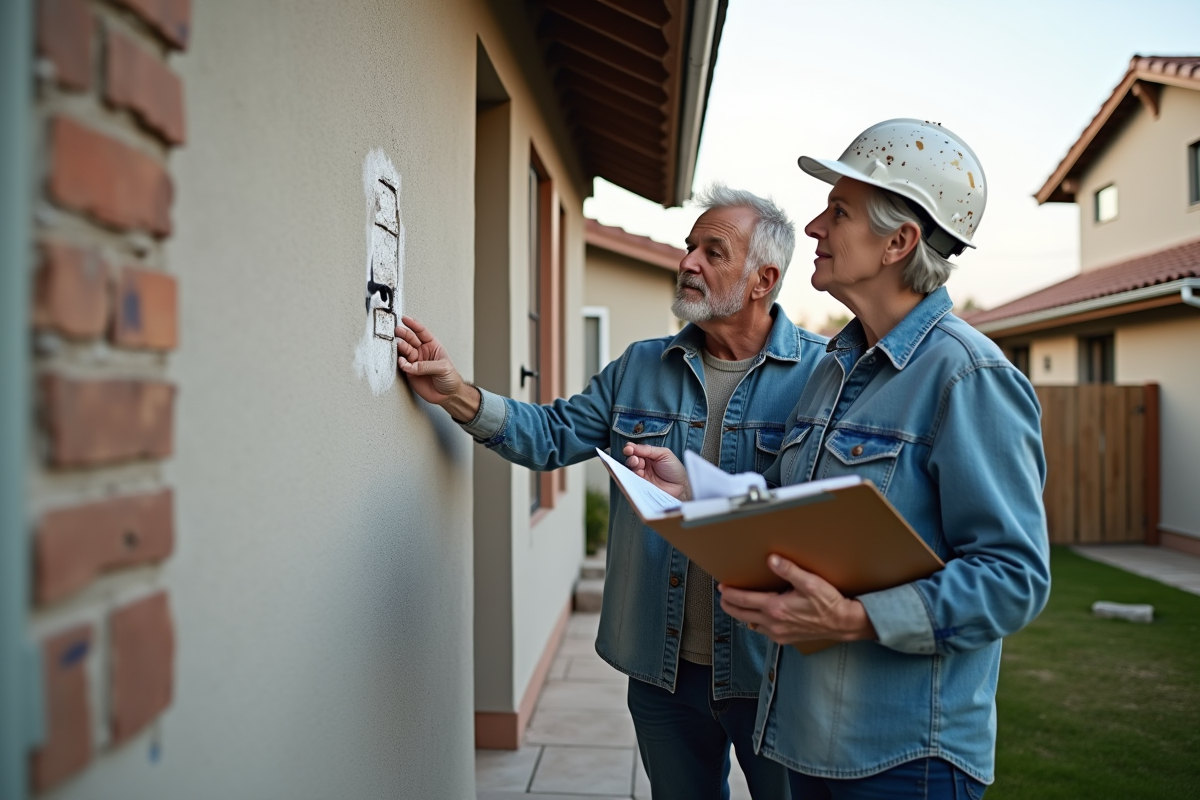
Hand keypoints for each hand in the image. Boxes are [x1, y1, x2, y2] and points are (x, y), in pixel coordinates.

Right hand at [396, 316, 478, 420]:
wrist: (448, 395)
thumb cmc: (450, 379)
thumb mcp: (443, 368)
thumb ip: (426, 366)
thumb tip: (412, 366)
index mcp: (433, 346)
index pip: (422, 332)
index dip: (413, 325)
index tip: (405, 319)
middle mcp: (423, 352)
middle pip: (410, 339)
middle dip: (403, 334)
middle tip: (397, 331)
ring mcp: (415, 361)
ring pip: (404, 350)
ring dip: (400, 347)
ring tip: (398, 346)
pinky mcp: (410, 372)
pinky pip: (403, 365)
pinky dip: (401, 363)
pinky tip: (402, 362)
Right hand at [623, 443, 690, 498]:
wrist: (680, 488)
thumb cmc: (675, 470)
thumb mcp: (664, 454)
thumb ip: (648, 449)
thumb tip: (631, 446)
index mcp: (650, 456)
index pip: (637, 450)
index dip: (631, 448)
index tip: (629, 448)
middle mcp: (644, 465)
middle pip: (632, 458)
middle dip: (631, 456)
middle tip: (633, 456)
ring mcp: (642, 475)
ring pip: (631, 468)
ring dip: (631, 464)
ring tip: (636, 463)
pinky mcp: (640, 485)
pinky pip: (632, 479)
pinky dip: (630, 475)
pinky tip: (634, 472)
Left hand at [719, 555, 876, 644]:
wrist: (843, 623)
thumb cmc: (828, 603)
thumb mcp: (810, 582)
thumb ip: (789, 570)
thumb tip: (771, 559)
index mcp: (775, 608)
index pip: (743, 600)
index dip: (729, 593)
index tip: (722, 587)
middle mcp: (773, 623)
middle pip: (741, 614)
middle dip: (729, 605)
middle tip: (723, 595)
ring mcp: (778, 633)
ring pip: (750, 624)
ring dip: (741, 614)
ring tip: (737, 604)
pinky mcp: (785, 638)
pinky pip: (763, 631)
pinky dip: (755, 623)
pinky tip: (757, 617)